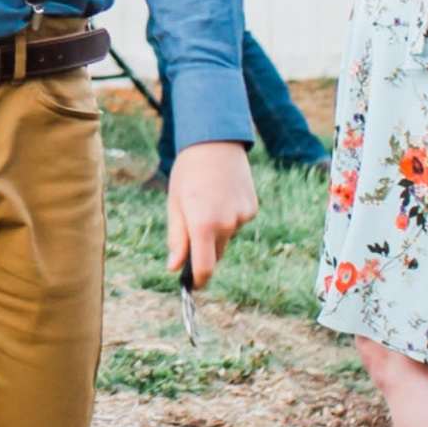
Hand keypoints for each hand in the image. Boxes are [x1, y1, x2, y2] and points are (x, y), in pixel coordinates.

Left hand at [166, 139, 257, 290]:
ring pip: (227, 237)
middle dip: (204, 249)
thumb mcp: (175, 205)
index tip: (192, 283)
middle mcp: (226, 225)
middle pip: (215, 254)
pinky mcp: (252, 210)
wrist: (215, 143)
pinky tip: (222, 196)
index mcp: (203, 225)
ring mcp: (242, 218)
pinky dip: (229, 217)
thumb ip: (177, 239)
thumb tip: (174, 268)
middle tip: (192, 223)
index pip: (205, 268)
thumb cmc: (188, 173)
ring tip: (207, 200)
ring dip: (217, 230)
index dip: (198, 280)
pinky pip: (237, 223)